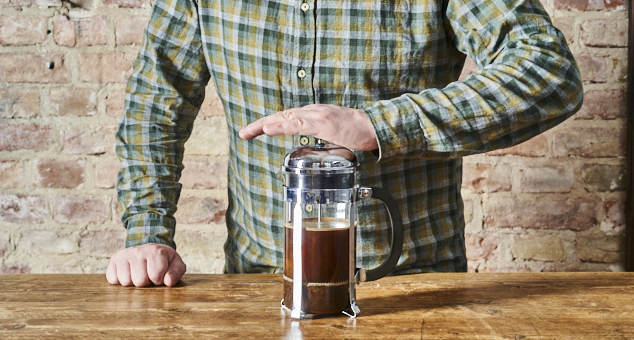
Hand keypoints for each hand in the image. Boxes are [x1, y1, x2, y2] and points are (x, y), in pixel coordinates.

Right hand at [106, 243, 185, 286]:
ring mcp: (123, 254)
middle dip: (146, 282)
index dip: (159, 280)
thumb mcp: (175, 263)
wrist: (150, 250)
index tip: (159, 274)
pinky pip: (113, 280)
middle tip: (148, 274)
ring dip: (133, 282)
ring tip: (139, 273)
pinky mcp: (113, 260)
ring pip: (126, 282)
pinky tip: (129, 273)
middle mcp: (137, 250)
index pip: (155, 276)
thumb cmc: (164, 260)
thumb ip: (176, 272)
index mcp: (155, 251)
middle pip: (140, 281)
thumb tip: (168, 281)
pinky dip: (120, 280)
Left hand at [238, 104, 378, 150]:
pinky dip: (281, 126)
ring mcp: (317, 116)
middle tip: (243, 133)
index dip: (269, 123)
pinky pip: (298, 124)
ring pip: (285, 118)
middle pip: (280, 116)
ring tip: (248, 132)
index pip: (286, 117)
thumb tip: (313, 144)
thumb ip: (321, 135)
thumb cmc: (358, 131)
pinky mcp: (323, 123)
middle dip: (259, 124)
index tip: (253, 131)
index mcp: (314, 115)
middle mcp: (313, 112)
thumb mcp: (334, 133)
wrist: (376, 127)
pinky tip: (268, 128)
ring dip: (264, 124)